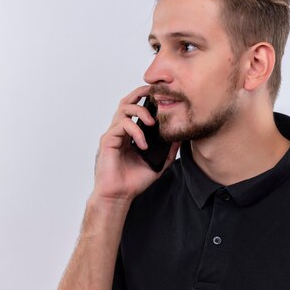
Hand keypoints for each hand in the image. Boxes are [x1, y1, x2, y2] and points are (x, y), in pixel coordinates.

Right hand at [92, 85, 180, 202]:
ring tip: (153, 123)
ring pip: (124, 110)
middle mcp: (120, 131)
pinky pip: (122, 126)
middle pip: (126, 102)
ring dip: (140, 112)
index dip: (145, 99)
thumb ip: (168, 151)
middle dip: (140, 93)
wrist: (119, 195)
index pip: (135, 109)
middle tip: (155, 94)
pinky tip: (143, 145)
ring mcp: (113, 135)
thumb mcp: (158, 163)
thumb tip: (181, 138)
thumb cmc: (133, 181)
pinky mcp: (108, 141)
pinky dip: (135, 132)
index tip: (160, 97)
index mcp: (129, 134)